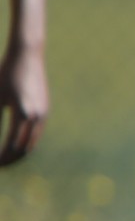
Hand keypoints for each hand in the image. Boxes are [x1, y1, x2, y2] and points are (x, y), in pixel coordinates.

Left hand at [0, 41, 44, 165]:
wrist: (27, 55)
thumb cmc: (6, 74)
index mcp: (22, 114)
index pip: (12, 146)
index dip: (2, 158)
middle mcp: (36, 117)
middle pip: (25, 148)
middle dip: (11, 159)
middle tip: (0, 165)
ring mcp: (43, 113)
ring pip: (33, 142)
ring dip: (20, 153)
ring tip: (8, 157)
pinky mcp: (45, 109)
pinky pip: (37, 133)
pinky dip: (27, 142)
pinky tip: (17, 142)